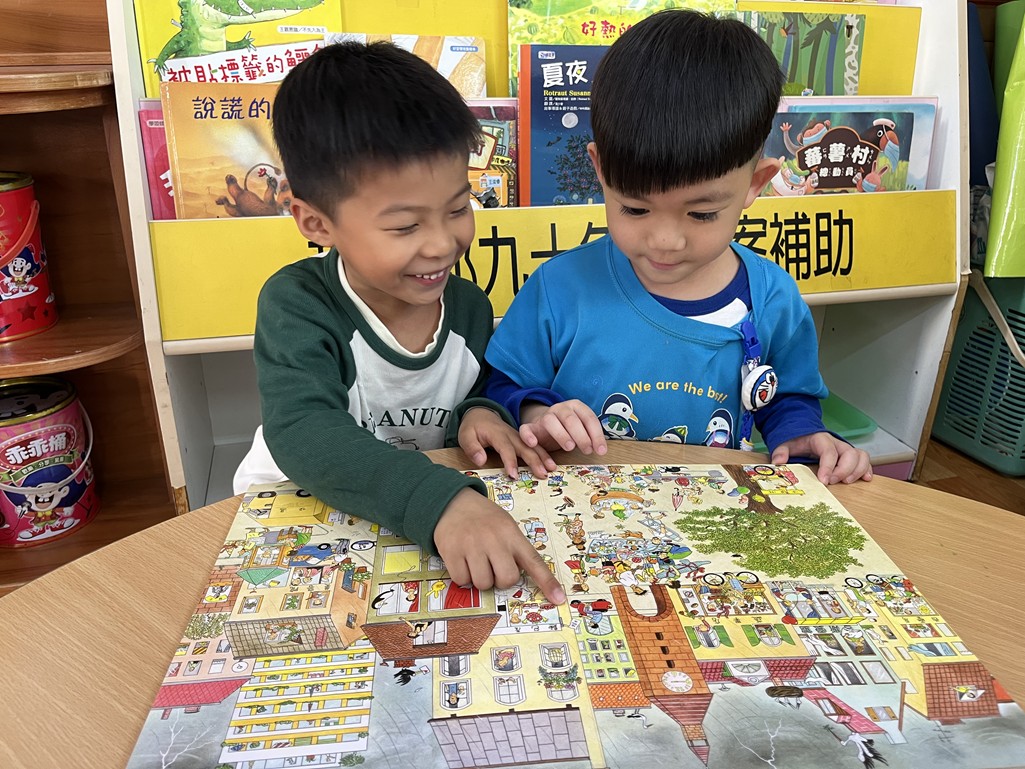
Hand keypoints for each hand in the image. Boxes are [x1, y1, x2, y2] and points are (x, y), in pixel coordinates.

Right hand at [435, 488, 565, 604]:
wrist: (452, 502)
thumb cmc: (484, 519)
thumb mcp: (505, 526)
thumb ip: (514, 549)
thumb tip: (518, 579)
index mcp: (511, 533)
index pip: (533, 561)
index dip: (547, 582)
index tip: (559, 599)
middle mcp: (494, 539)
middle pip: (506, 579)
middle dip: (500, 580)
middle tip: (493, 567)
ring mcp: (472, 545)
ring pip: (482, 584)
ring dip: (479, 579)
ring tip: (475, 561)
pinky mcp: (451, 551)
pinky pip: (461, 580)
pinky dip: (462, 576)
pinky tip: (461, 559)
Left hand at [458, 407, 555, 478]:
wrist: (481, 414)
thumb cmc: (473, 427)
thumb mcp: (465, 436)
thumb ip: (472, 448)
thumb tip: (480, 461)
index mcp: (497, 433)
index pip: (505, 448)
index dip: (510, 462)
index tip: (514, 475)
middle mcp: (511, 434)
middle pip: (525, 447)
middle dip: (534, 461)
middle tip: (542, 474)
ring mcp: (518, 436)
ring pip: (533, 446)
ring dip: (543, 457)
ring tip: (552, 469)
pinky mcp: (522, 439)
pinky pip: (534, 446)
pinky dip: (544, 454)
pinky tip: (551, 464)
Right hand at [520, 400, 607, 455]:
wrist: (545, 423)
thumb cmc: (568, 429)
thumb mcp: (582, 429)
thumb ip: (590, 437)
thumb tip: (601, 450)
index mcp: (576, 406)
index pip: (588, 418)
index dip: (596, 434)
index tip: (601, 450)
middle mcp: (560, 408)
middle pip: (570, 419)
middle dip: (581, 435)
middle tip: (587, 450)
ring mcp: (545, 416)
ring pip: (550, 421)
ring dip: (561, 435)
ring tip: (570, 448)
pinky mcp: (531, 426)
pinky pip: (526, 428)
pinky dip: (528, 435)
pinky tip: (533, 443)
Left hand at [771, 432, 872, 484]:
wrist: (805, 433)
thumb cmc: (798, 440)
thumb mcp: (786, 443)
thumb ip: (781, 451)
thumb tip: (777, 462)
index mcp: (821, 439)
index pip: (829, 452)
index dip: (828, 466)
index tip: (824, 480)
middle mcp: (837, 443)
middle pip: (849, 454)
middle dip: (844, 470)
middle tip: (833, 482)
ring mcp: (846, 449)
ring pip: (860, 456)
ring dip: (858, 470)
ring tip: (847, 482)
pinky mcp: (851, 456)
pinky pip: (865, 460)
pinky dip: (866, 469)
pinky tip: (865, 479)